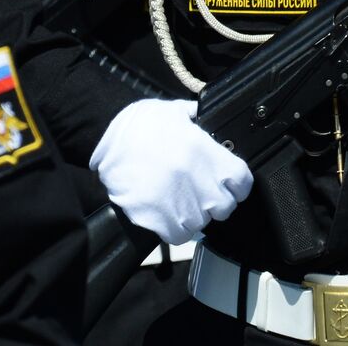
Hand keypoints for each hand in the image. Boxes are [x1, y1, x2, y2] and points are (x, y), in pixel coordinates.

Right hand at [89, 98, 252, 243]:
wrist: (105, 139)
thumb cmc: (141, 124)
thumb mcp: (177, 112)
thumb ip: (199, 120)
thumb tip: (211, 120)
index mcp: (207, 153)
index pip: (242, 182)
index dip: (237, 185)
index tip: (229, 184)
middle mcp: (197, 181)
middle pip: (225, 207)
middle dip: (216, 202)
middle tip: (201, 192)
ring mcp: (178, 203)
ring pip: (202, 224)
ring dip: (195, 216)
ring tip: (181, 201)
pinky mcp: (156, 219)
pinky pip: (178, 236)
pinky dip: (176, 229)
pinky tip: (168, 214)